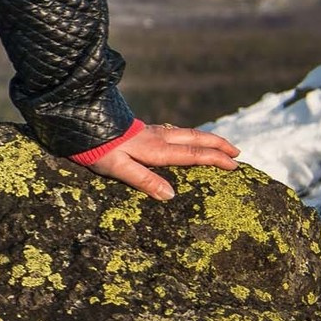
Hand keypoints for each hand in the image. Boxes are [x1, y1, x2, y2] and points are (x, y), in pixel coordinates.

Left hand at [76, 123, 241, 200]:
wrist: (82, 124)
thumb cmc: (98, 150)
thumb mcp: (119, 168)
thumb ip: (144, 180)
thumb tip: (171, 195)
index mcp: (157, 150)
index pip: (194, 155)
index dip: (216, 160)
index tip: (235, 166)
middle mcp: (158, 138)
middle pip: (196, 139)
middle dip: (218, 145)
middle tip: (237, 152)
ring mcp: (151, 132)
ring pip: (187, 133)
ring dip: (206, 138)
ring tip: (220, 144)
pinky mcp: (142, 130)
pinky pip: (175, 132)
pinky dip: (190, 135)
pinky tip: (187, 138)